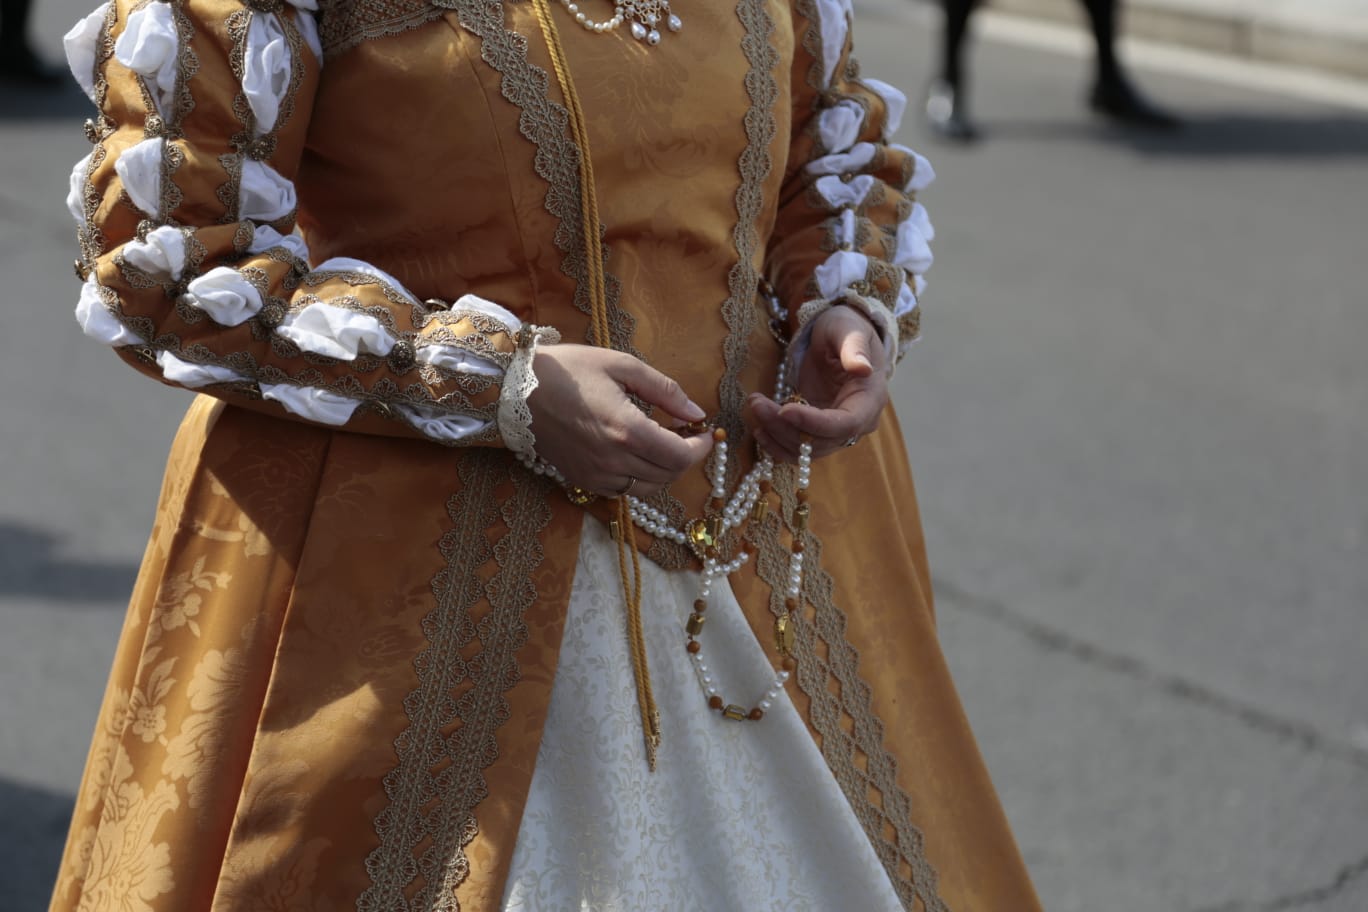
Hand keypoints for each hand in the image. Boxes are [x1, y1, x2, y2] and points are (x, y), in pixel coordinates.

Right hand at [528, 343, 714, 496]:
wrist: (514, 390)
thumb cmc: (568, 370)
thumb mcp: (621, 366)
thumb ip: (664, 390)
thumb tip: (696, 412)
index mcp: (627, 430)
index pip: (680, 457)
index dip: (699, 448)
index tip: (703, 432)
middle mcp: (613, 460)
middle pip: (668, 475)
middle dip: (684, 456)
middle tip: (684, 432)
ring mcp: (595, 475)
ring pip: (648, 487)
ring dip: (662, 468)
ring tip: (660, 441)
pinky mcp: (582, 480)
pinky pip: (623, 489)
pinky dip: (638, 475)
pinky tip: (633, 451)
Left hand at [747, 305, 887, 461]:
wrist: (839, 337)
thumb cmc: (846, 329)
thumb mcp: (849, 330)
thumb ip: (855, 349)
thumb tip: (863, 369)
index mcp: (870, 400)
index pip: (845, 424)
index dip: (814, 423)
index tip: (784, 409)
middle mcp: (858, 423)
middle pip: (821, 441)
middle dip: (786, 427)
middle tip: (757, 403)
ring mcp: (837, 430)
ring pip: (807, 449)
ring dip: (777, 435)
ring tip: (755, 407)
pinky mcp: (818, 430)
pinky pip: (799, 449)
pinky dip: (778, 444)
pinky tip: (760, 430)